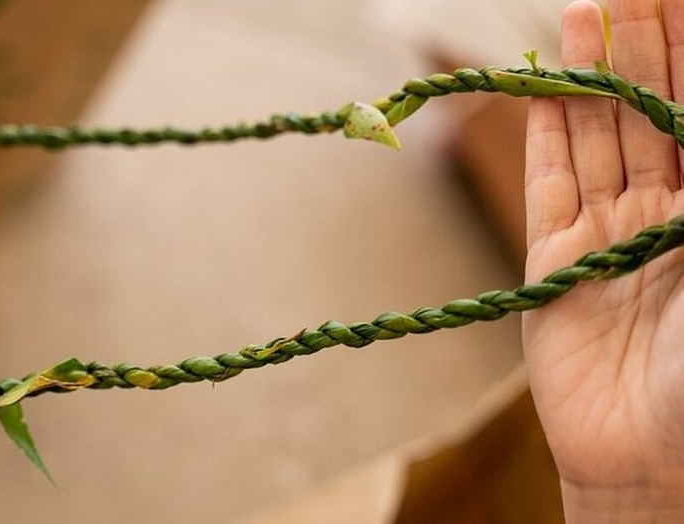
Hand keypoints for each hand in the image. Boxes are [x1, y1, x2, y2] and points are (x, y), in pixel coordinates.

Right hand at [523, 0, 683, 519]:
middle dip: (645, 51)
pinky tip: (551, 83)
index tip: (673, 2)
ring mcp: (606, 234)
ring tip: (587, 11)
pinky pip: (551, 182)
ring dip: (594, 77)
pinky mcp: (553, 260)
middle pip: (651, 115)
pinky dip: (550, 132)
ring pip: (600, 139)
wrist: (652, 460)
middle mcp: (666, 214)